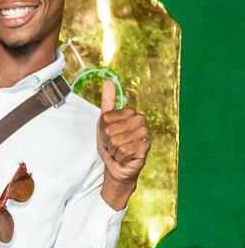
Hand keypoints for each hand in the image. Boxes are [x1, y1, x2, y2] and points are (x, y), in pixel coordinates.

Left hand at [97, 80, 150, 207]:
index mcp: (130, 113)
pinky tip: (125, 157)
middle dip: (107, 141)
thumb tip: (108, 81)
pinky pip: (124, 150)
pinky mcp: (145, 147)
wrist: (117, 166)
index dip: (103, 130)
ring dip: (113, 150)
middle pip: (111, 130)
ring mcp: (144, 134)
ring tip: (119, 151)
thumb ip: (107, 101)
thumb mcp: (104, 122)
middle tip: (114, 145)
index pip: (106, 118)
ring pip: (117, 141)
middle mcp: (140, 121)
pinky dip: (120, 157)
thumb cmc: (111, 144)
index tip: (108, 135)